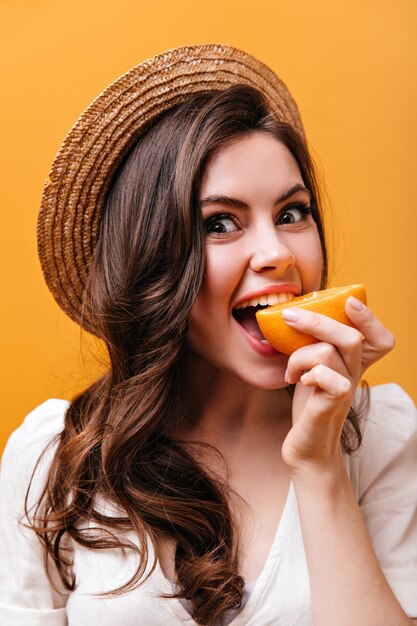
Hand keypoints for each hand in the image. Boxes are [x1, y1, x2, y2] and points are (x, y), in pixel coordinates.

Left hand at [281, 296, 394, 473]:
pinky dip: (306, 372)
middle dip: (316, 321)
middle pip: (351, 336)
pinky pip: (325, 375)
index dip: (370, 318)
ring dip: (299, 355)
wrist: (306, 448)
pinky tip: (297, 382)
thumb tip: (295, 312)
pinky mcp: (332, 405)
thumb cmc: (307, 405)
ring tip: (291, 371)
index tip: (349, 301)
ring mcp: (345, 390)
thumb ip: (314, 344)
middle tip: (289, 317)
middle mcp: (354, 375)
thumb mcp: (312, 368)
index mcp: (353, 364)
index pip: (381, 340)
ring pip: (326, 351)